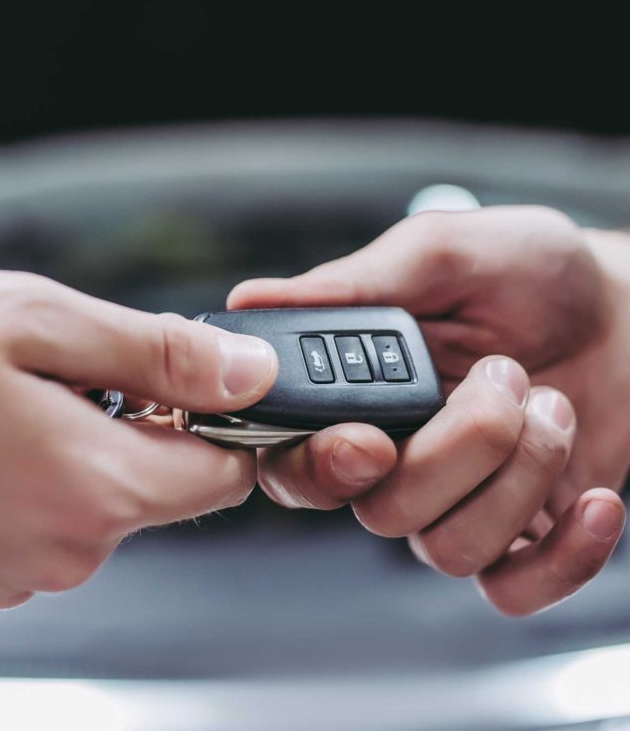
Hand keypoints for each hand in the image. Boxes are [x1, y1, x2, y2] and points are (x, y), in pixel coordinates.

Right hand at [0, 264, 276, 607]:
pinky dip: (36, 479)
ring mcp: (17, 573)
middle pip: (161, 489)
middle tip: (70, 373)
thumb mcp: (40, 321)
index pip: (224, 477)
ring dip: (82, 449)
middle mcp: (63, 551)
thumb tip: (247, 374)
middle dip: (140, 427)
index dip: (219, 422)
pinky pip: (47, 525)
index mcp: (93, 487)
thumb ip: (159, 356)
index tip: (186, 384)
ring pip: (101, 505)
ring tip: (12, 400)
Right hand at [229, 206, 629, 614]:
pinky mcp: (520, 534)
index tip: (373, 440)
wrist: (624, 309)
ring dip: (519, 476)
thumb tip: (251, 300)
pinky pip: (514, 588)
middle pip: (381, 510)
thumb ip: (354, 283)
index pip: (296, 460)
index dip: (320, 466)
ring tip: (553, 403)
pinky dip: (563, 556)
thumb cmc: (527, 272)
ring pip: (448, 547)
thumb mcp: (442, 255)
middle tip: (504, 376)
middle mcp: (397, 456)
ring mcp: (457, 500)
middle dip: (457, 450)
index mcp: (359, 394)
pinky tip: (593, 498)